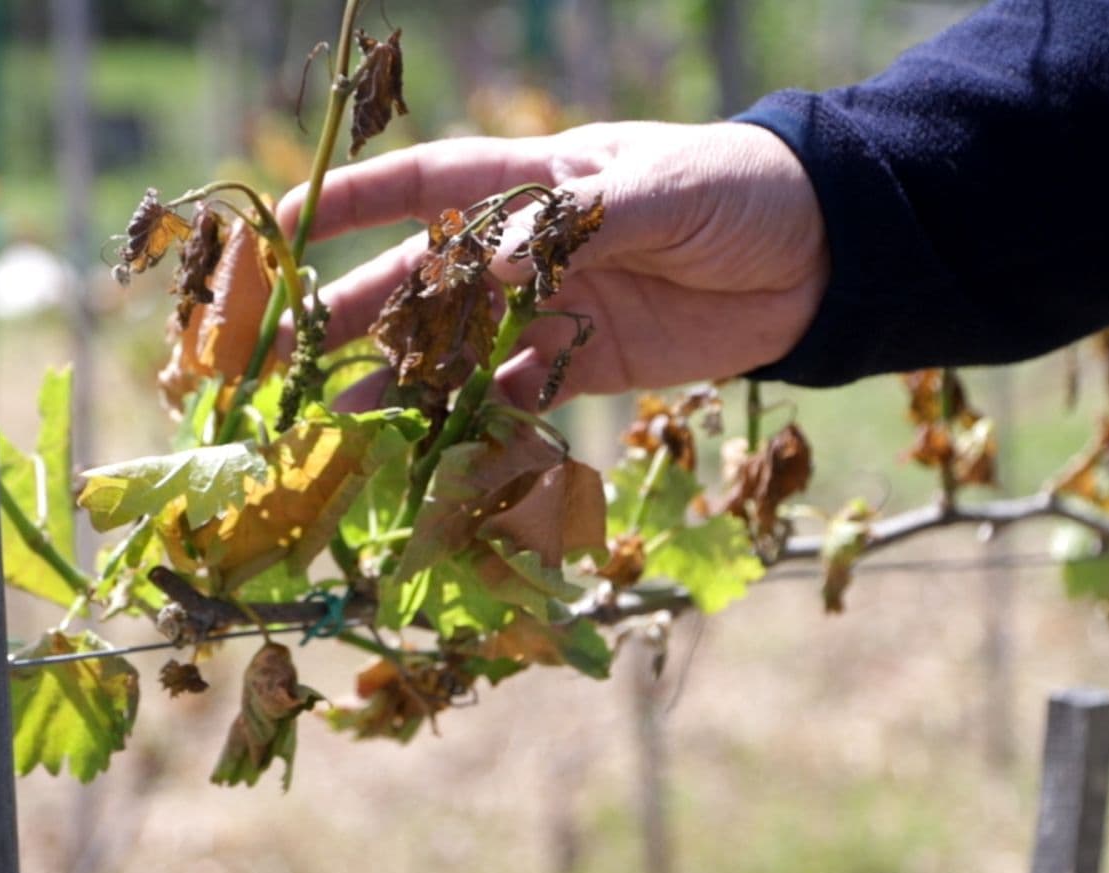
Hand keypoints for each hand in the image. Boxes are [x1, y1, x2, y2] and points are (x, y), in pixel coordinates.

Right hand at [277, 121, 828, 407]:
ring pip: (454, 350)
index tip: (284, 227)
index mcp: (533, 182)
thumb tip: (484, 267)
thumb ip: (572, 225)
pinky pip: (513, 398)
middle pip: (419, 281)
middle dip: (350, 316)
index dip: (352, 203)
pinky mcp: (582, 365)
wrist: (824, 257)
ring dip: (398, 386)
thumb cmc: (739, 191)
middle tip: (285, 359)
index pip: (423, 184)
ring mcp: (549, 310)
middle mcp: (526, 249)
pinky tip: (432, 454)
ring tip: (340, 428)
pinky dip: (474, 425)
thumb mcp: (659, 190)